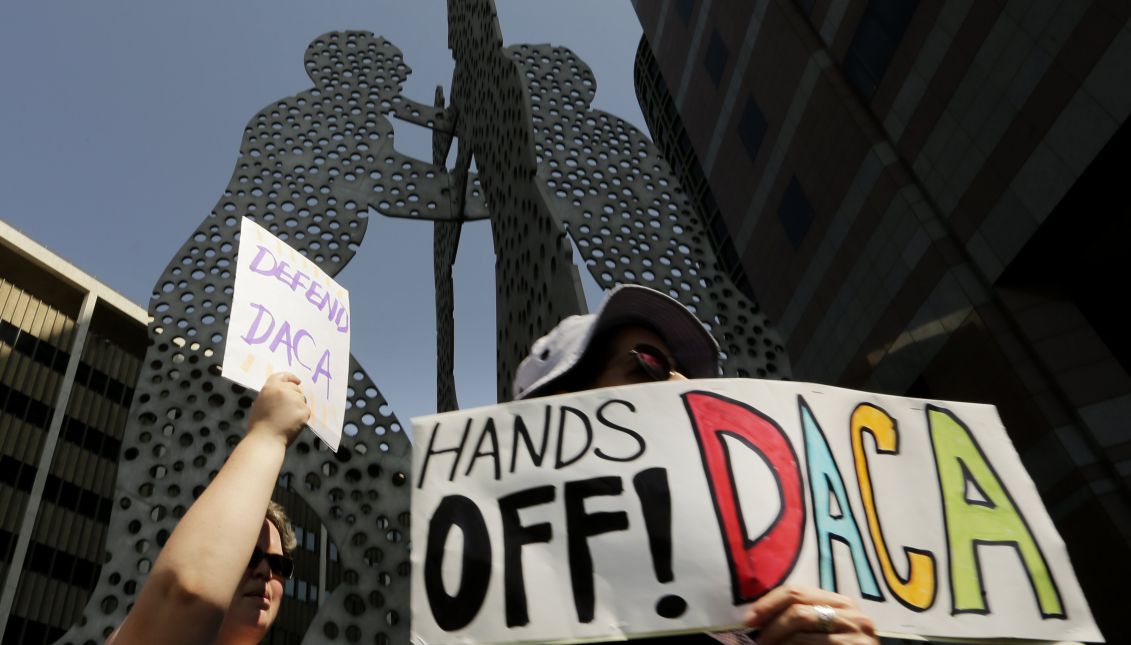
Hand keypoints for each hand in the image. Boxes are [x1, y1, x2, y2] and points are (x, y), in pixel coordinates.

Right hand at [247, 372, 309, 446]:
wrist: (265, 439)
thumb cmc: (259, 424)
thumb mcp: (260, 402)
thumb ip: (272, 394)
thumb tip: (281, 393)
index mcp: (271, 387)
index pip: (284, 376)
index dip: (291, 378)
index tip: (297, 381)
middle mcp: (284, 390)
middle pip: (296, 388)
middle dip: (294, 396)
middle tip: (287, 409)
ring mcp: (295, 400)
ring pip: (302, 400)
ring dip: (298, 406)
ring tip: (286, 418)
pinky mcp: (304, 410)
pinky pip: (305, 410)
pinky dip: (301, 416)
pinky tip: (292, 423)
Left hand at [744, 585, 876, 644]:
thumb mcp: (826, 627)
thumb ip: (802, 617)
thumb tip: (758, 617)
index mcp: (840, 601)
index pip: (796, 591)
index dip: (768, 603)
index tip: (749, 619)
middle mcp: (851, 613)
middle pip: (797, 610)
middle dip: (771, 625)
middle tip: (757, 640)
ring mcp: (855, 635)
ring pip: (801, 634)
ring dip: (778, 642)